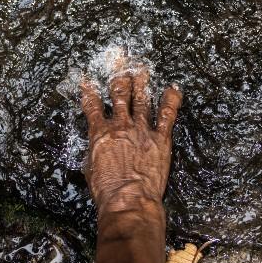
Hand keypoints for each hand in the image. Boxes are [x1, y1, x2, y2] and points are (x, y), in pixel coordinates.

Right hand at [80, 65, 181, 218]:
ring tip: (142, 69)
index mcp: (100, 133)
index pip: (92, 106)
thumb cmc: (107, 190)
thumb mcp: (90, 168)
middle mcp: (120, 126)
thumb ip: (94, 150)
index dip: (89, 92)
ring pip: (141, 99)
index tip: (88, 81)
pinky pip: (167, 114)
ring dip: (141, 82)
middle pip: (119, 95)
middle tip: (120, 63)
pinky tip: (173, 89)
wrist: (128, 199)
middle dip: (119, 77)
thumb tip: (96, 146)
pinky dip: (170, 100)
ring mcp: (141, 130)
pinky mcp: (160, 138)